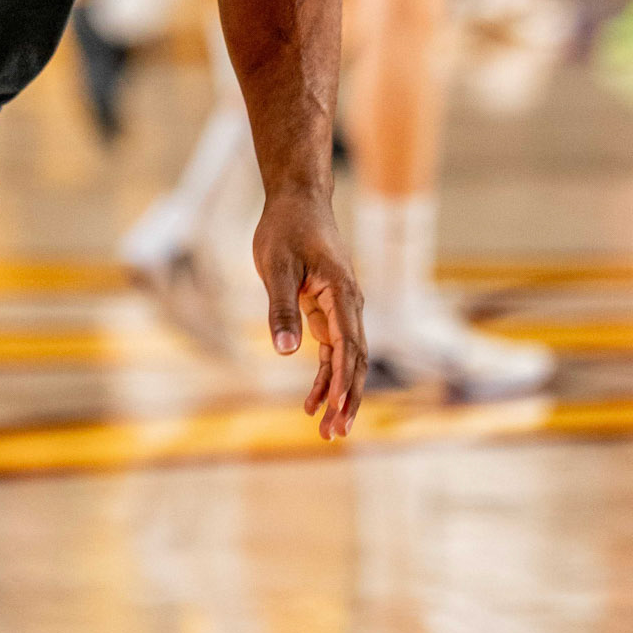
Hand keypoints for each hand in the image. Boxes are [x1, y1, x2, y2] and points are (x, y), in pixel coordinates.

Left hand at [252, 189, 365, 440]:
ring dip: (338, 392)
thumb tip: (286, 352)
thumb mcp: (276, 265)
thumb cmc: (286, 227)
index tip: (335, 410)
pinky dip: (326, 373)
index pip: (348, 345)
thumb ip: (281, 307)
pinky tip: (313, 399)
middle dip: (346, 398)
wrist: (298, 198)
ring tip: (325, 428)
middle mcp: (350, 303)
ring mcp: (342, 306)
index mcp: (342, 292)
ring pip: (347, 358)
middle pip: (355, 360)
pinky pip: (334, 347)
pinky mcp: (330, 307)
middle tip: (334, 434)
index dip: (342, 381)